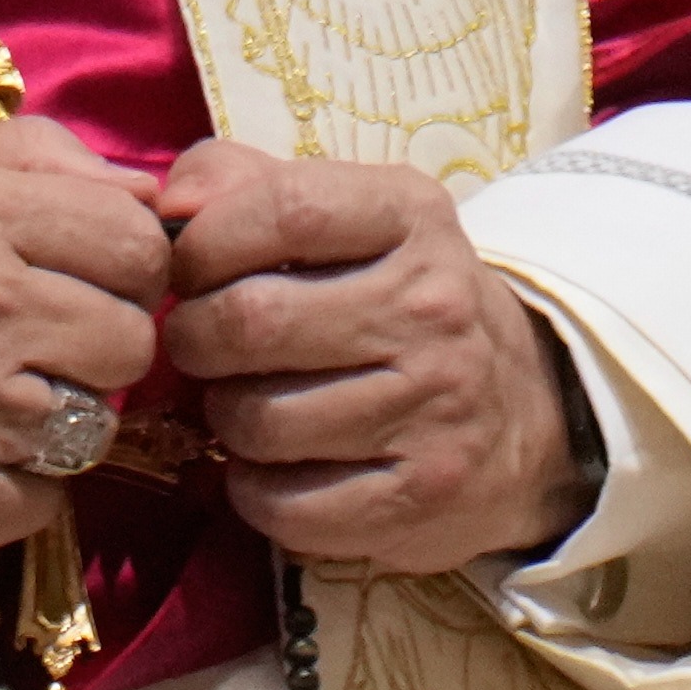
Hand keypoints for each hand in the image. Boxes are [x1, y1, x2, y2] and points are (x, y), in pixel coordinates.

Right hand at [0, 132, 172, 557]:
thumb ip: (23, 161)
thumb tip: (149, 189)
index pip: (137, 242)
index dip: (122, 270)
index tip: (78, 285)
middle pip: (132, 340)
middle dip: (92, 352)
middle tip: (24, 354)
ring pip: (98, 426)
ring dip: (52, 426)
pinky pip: (44, 501)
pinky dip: (8, 492)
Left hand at [160, 143, 588, 576]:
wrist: (521, 410)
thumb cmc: (391, 302)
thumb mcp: (344, 219)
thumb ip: (245, 185)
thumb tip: (169, 207)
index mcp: (413, 218)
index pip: (286, 208)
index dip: (206, 242)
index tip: (190, 270)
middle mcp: (434, 307)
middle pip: (252, 320)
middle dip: (194, 339)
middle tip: (201, 347)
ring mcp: (436, 406)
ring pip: (258, 420)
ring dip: (224, 419)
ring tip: (248, 403)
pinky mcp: (421, 495)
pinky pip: (283, 503)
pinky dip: (254, 490)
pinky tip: (277, 466)